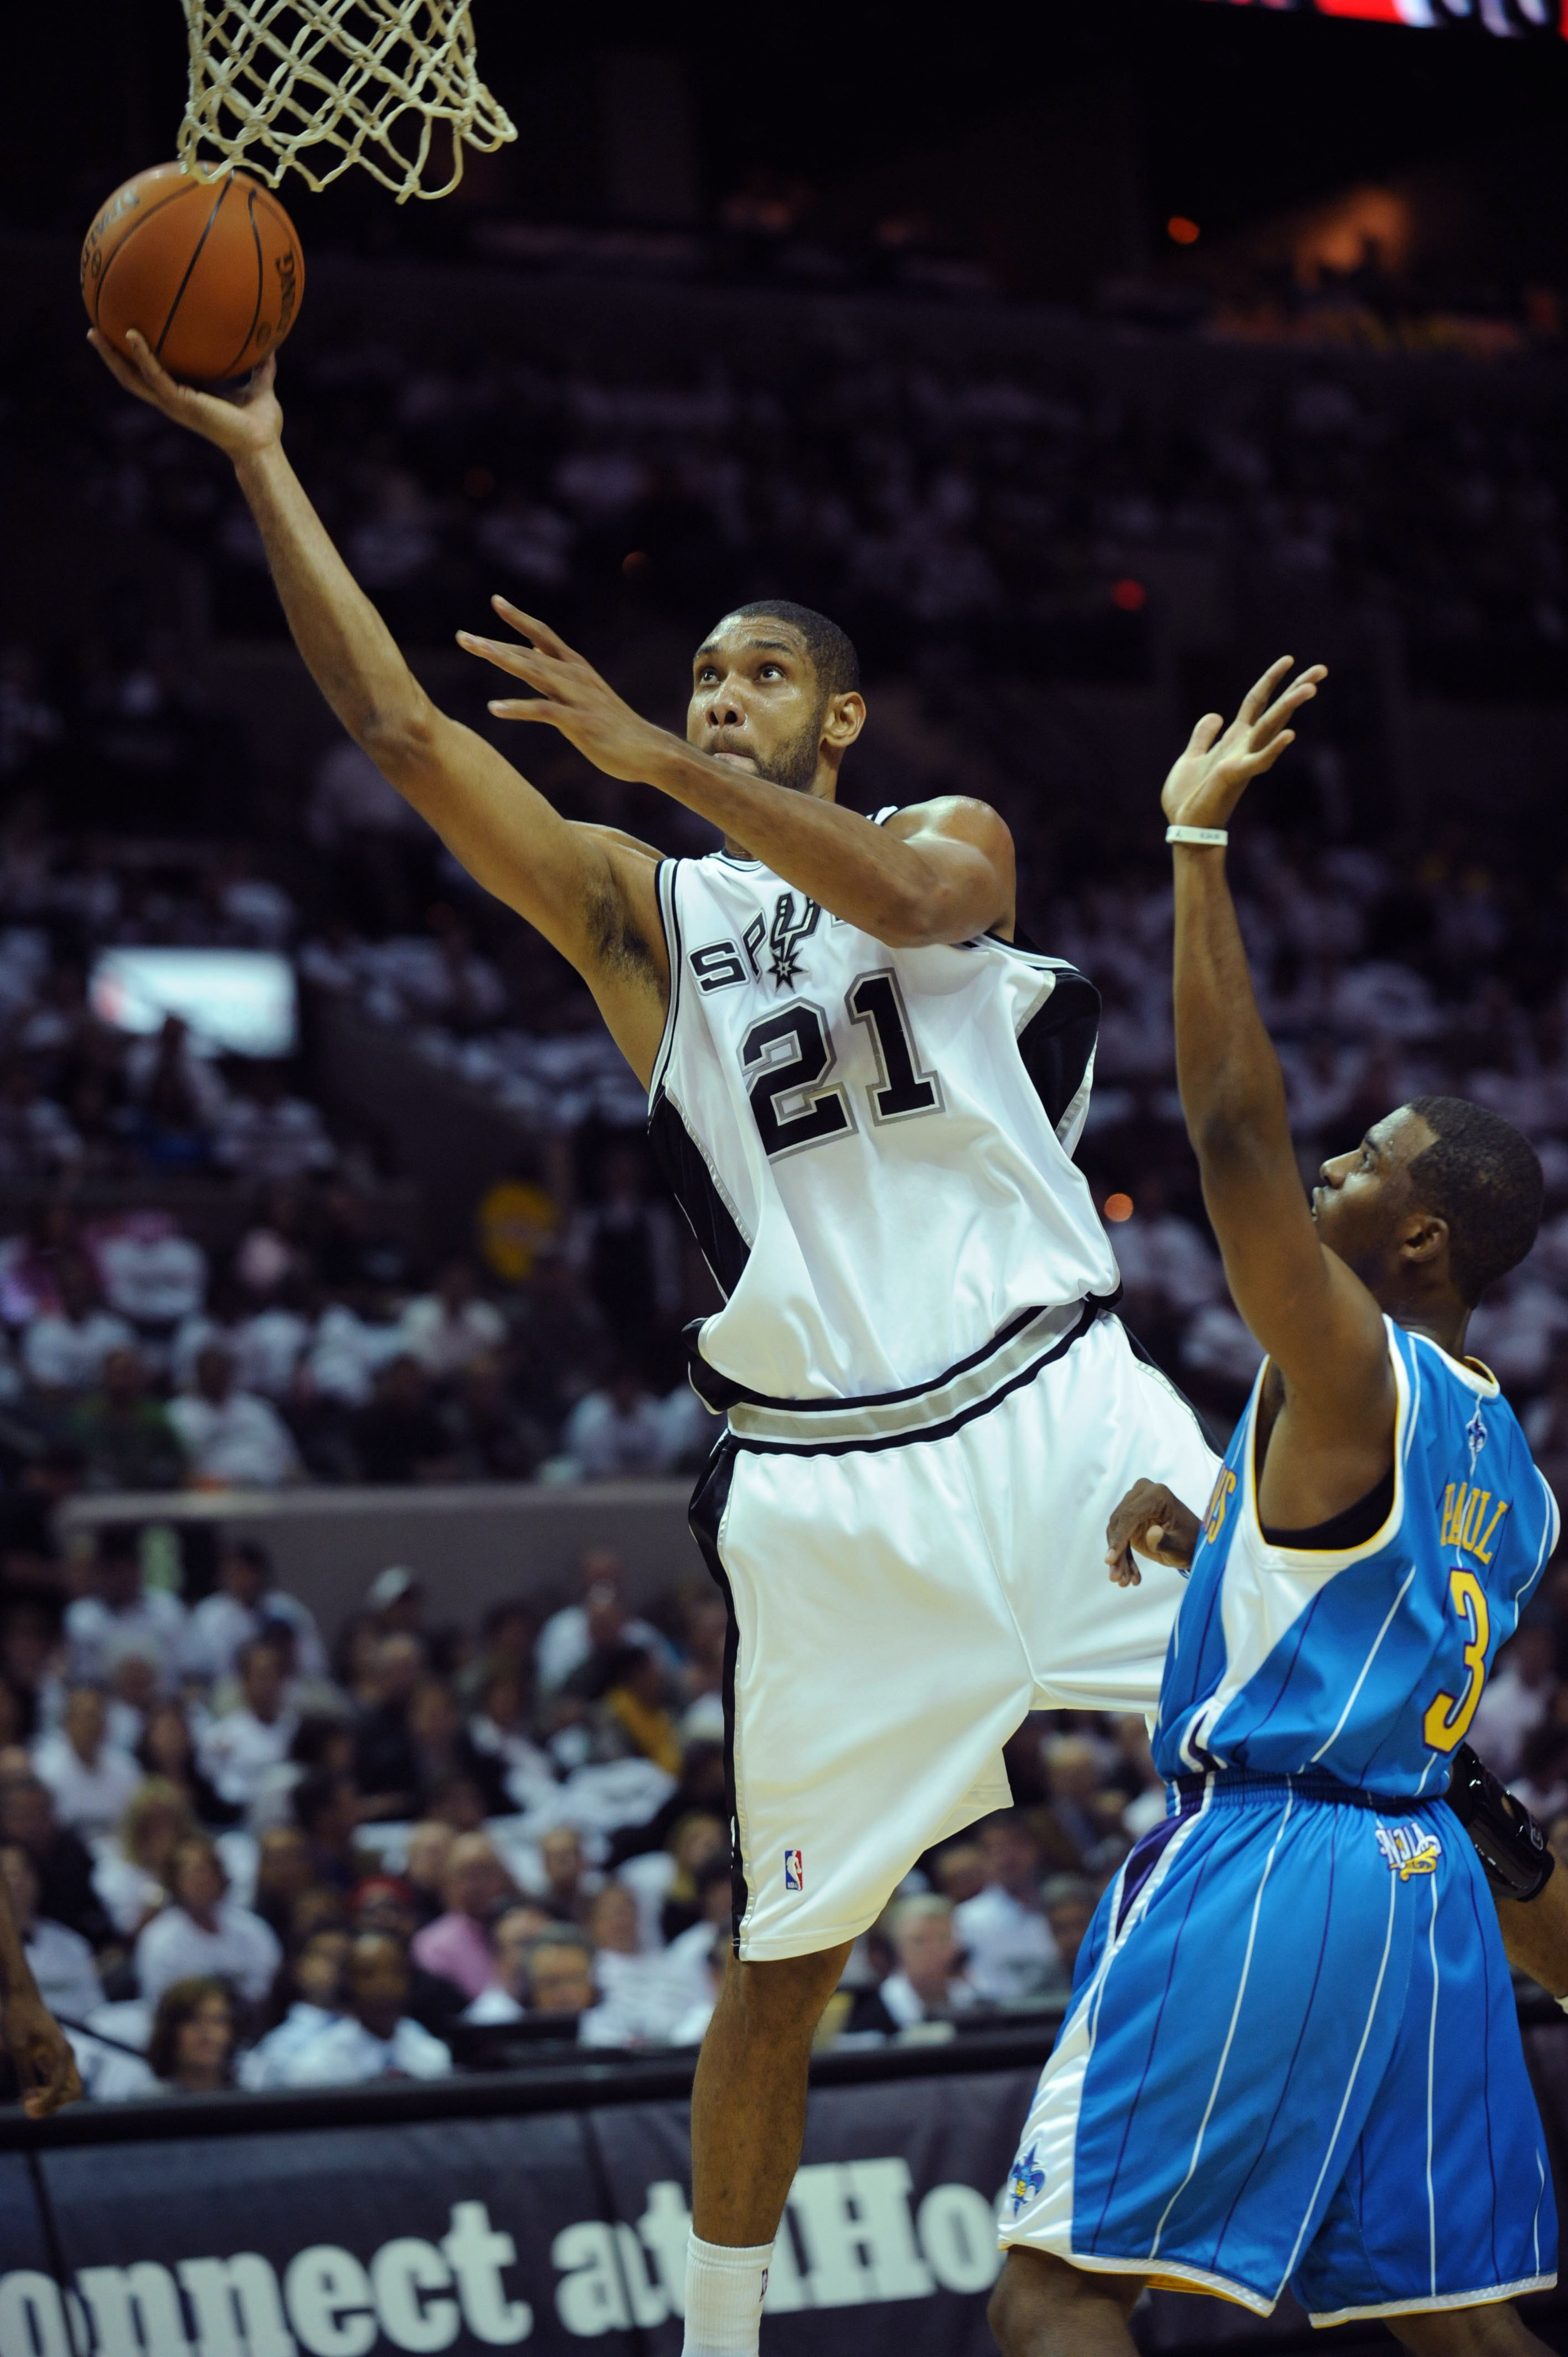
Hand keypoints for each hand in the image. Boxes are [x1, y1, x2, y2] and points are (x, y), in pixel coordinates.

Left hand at [1, 1990, 81, 2118]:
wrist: (21, 1998)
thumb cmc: (19, 2019)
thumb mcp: (18, 2047)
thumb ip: (25, 2073)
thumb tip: (29, 2100)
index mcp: (63, 2051)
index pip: (62, 2087)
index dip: (47, 2102)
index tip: (28, 2107)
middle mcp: (67, 2056)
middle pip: (74, 2092)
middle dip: (54, 2103)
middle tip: (30, 2103)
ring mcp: (63, 2058)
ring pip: (68, 2090)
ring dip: (51, 2101)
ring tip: (29, 2098)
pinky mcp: (55, 2060)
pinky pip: (59, 2084)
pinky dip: (48, 2094)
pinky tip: (30, 2093)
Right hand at [87, 328, 282, 459]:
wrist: (262, 446)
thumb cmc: (261, 425)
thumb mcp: (260, 387)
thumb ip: (262, 368)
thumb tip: (272, 347)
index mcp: (187, 396)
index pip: (155, 375)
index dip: (138, 359)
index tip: (125, 335)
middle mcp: (174, 400)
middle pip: (133, 377)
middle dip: (112, 356)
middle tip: (95, 331)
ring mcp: (173, 403)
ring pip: (132, 379)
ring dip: (113, 357)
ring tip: (95, 332)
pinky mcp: (179, 403)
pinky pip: (155, 376)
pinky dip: (143, 356)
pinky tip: (132, 335)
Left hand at [457, 600, 674, 783]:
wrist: (649, 751)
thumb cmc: (615, 727)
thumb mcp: (585, 694)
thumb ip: (557, 676)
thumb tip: (534, 655)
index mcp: (575, 668)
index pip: (542, 636)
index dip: (519, 618)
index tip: (496, 601)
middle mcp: (574, 676)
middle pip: (528, 653)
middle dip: (493, 643)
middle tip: (462, 636)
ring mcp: (577, 698)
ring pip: (533, 672)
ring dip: (503, 660)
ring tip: (476, 650)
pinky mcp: (579, 722)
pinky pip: (542, 711)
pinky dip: (517, 708)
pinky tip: (494, 708)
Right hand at [1105, 1479, 1201, 1587]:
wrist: (1193, 1543)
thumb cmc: (1190, 1543)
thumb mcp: (1180, 1547)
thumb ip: (1166, 1542)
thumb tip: (1152, 1533)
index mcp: (1157, 1495)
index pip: (1130, 1515)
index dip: (1118, 1538)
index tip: (1110, 1561)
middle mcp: (1143, 1493)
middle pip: (1119, 1523)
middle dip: (1117, 1553)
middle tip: (1117, 1578)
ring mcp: (1135, 1502)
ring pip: (1115, 1531)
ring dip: (1118, 1558)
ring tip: (1123, 1581)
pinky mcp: (1130, 1516)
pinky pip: (1119, 1536)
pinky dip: (1123, 1557)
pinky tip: (1130, 1576)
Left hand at [1162, 657, 1326, 835]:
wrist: (1184, 827)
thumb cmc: (1188, 798)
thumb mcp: (1191, 758)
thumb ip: (1203, 736)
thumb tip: (1214, 715)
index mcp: (1235, 739)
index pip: (1257, 701)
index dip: (1271, 679)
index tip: (1290, 659)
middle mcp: (1245, 746)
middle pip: (1275, 710)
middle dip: (1296, 689)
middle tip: (1322, 669)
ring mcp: (1243, 760)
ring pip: (1270, 728)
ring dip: (1289, 708)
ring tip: (1310, 688)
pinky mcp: (1236, 776)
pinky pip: (1259, 761)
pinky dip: (1273, 748)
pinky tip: (1290, 735)